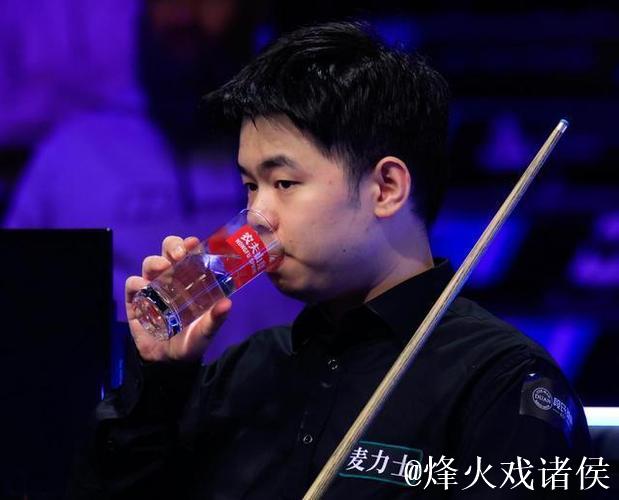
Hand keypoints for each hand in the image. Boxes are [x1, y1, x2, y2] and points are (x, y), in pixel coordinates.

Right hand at [125, 235, 231, 362]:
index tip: (194, 243)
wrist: (168, 362)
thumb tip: (228, 303)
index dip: (190, 245)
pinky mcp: (135, 300)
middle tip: (179, 254)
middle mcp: (170, 278)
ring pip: (149, 264)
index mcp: (190, 279)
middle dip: (172, 246)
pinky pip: (133, 285)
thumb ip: (215, 319)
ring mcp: (152, 287)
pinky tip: (144, 287)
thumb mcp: (206, 331)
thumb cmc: (190, 340)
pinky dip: (137, 282)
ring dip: (155, 262)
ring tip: (163, 268)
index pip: (190, 254)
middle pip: (167, 251)